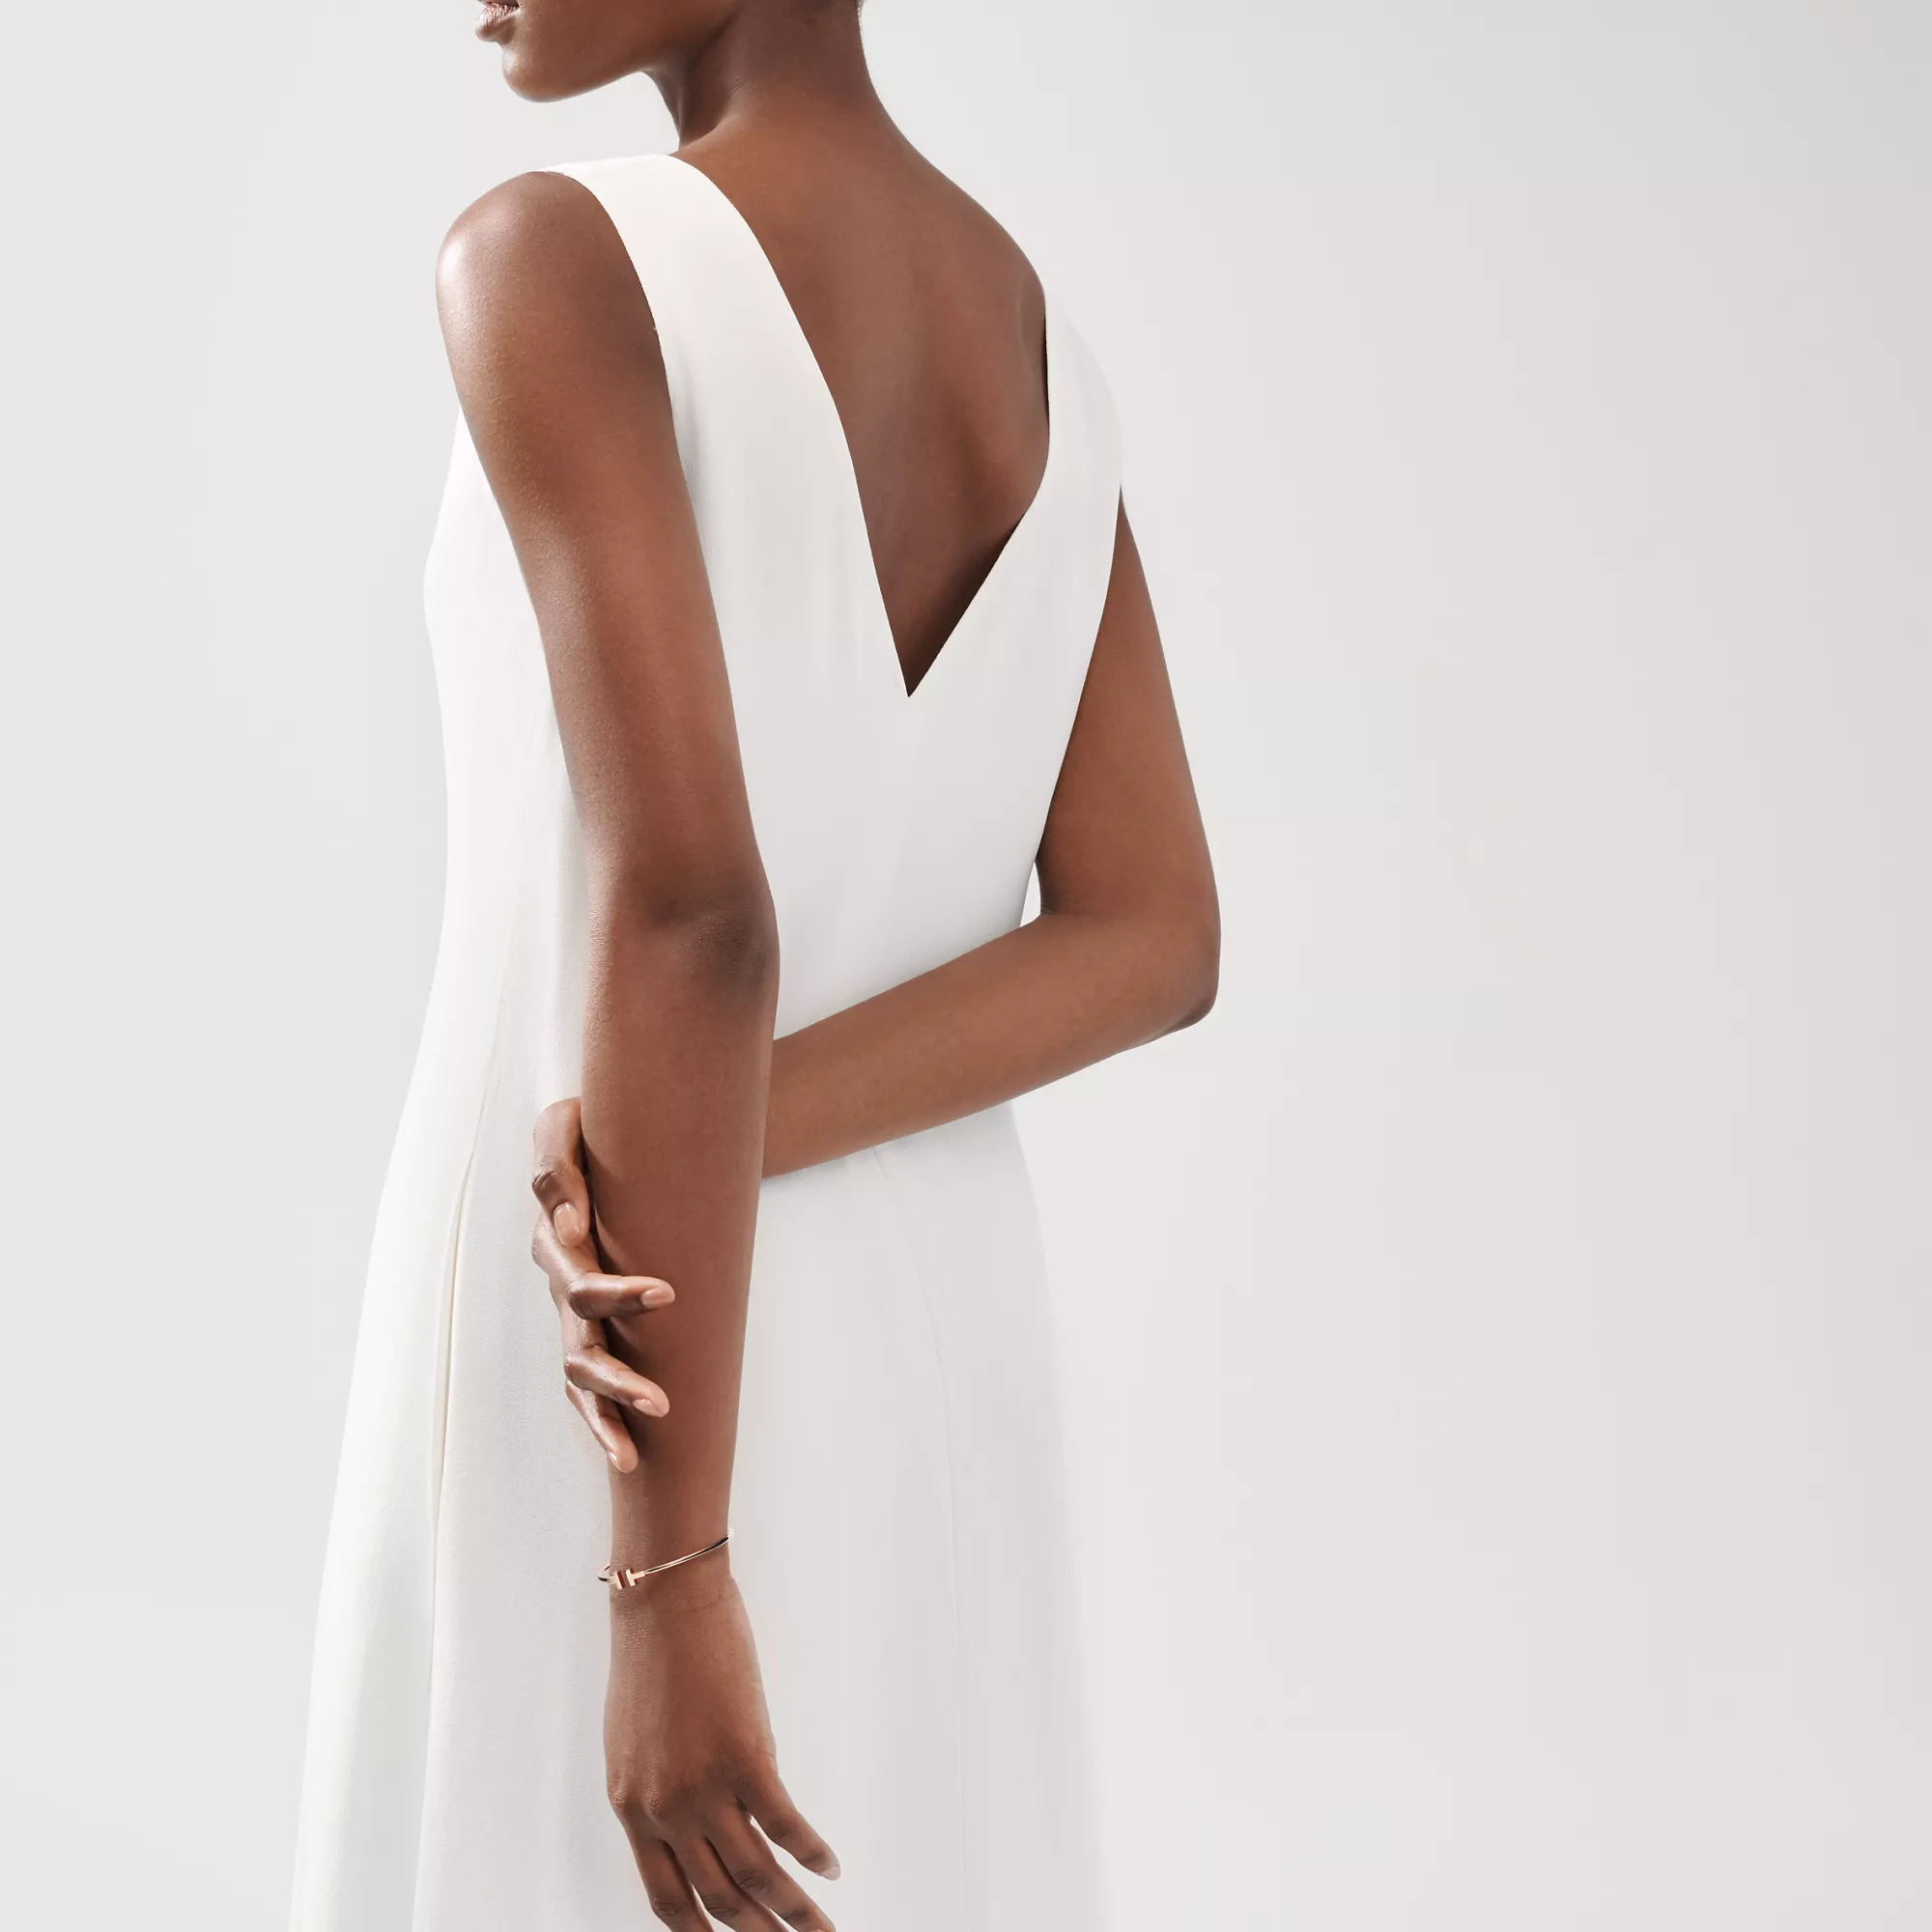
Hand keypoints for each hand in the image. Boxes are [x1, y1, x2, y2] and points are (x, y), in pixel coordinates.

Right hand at [532, 1097, 674, 1472]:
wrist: (595, 1134)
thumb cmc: (586, 1128)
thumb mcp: (565, 1124)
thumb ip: (556, 1165)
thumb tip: (567, 1220)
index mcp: (558, 1242)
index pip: (583, 1280)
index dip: (619, 1294)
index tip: (667, 1295)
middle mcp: (560, 1284)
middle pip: (579, 1347)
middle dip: (619, 1378)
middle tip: (663, 1401)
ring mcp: (569, 1312)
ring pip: (579, 1376)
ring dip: (610, 1411)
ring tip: (645, 1442)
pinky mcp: (586, 1323)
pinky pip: (584, 1387)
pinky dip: (601, 1423)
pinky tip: (627, 1459)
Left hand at [606, 1559, 840, 1929]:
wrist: (663, 1600)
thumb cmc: (650, 1657)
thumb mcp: (636, 1740)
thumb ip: (658, 1789)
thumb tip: (695, 1822)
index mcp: (632, 1808)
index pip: (668, 1899)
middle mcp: (665, 1810)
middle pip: (718, 1900)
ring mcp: (704, 1786)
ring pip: (756, 1876)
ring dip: (793, 1912)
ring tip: (822, 1930)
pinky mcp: (745, 1756)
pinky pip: (784, 1824)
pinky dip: (811, 1853)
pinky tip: (830, 1867)